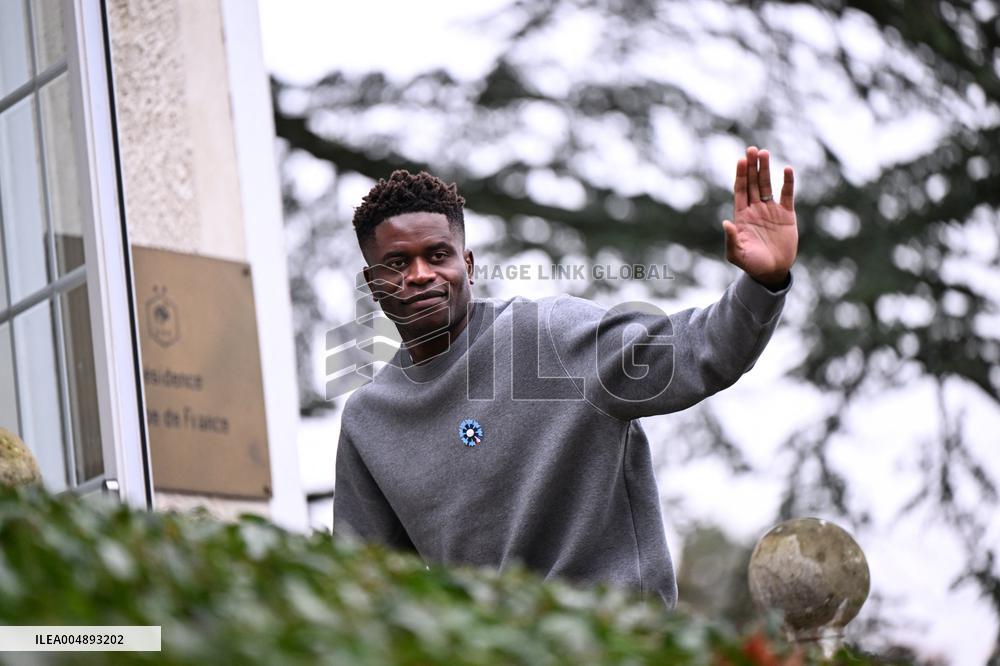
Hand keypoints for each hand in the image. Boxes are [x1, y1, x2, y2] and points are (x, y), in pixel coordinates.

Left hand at [722, 146, 797, 287]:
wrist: (771, 272)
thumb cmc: (751, 264)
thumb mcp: (736, 254)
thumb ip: (731, 239)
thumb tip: (726, 222)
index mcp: (742, 215)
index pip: (740, 190)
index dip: (740, 175)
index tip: (741, 160)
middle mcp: (755, 209)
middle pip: (753, 183)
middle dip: (752, 167)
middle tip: (752, 149)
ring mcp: (771, 210)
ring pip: (767, 185)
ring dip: (766, 170)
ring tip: (765, 153)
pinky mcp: (787, 215)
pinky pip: (787, 195)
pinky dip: (787, 183)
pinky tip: (787, 170)